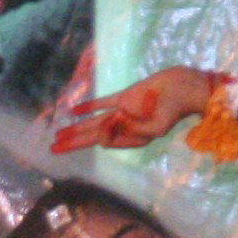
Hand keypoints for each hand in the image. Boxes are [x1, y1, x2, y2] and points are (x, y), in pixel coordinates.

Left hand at [50, 68, 213, 153]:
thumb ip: (130, 130)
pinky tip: (74, 112)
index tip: (112, 121)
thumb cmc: (174, 109)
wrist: (185, 87)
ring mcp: (123, 111)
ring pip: (93, 122)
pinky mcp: (125, 97)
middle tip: (52, 150)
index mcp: (132, 137)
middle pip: (92, 136)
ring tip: (57, 136)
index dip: (100, 135)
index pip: (105, 141)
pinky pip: (103, 103)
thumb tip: (106, 127)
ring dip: (75, 128)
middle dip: (72, 143)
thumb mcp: (155, 127)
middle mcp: (124, 127)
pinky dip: (89, 107)